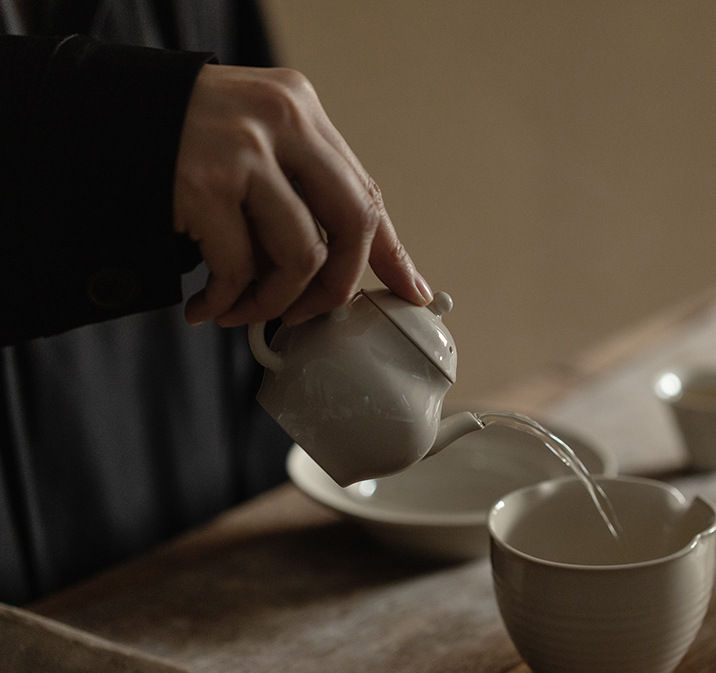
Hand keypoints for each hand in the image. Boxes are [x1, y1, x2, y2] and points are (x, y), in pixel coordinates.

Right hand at [173, 64, 431, 326]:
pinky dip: (227, 300)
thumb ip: (301, 195)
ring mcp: (244, 151)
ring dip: (273, 303)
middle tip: (308, 316)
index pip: (365, 191)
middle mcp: (283, 122)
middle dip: (336, 289)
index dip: (392, 252)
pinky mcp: (204, 183)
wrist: (102, 121)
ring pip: (301, 256)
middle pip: (352, 223)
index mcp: (303, 114)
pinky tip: (207, 304)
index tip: (413, 292)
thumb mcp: (257, 151)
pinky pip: (240, 268)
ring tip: (240, 310)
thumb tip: (349, 265)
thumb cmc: (185, 147)